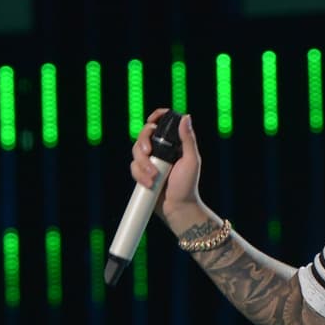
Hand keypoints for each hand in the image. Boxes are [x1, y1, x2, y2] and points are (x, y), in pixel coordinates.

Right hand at [130, 108, 205, 227]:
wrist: (177, 208)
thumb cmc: (188, 185)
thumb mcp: (191, 160)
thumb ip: (188, 139)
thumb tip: (186, 117)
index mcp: (174, 144)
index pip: (161, 124)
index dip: (155, 117)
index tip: (152, 120)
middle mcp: (161, 150)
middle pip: (143, 136)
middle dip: (143, 144)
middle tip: (148, 153)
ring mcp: (150, 161)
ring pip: (135, 152)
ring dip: (142, 164)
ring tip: (153, 178)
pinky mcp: (142, 172)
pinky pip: (133, 167)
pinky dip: (139, 175)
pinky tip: (149, 184)